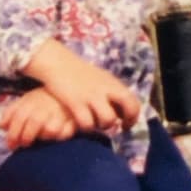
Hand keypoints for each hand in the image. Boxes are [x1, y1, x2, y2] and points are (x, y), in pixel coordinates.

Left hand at [0, 88, 77, 148]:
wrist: (69, 89)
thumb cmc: (45, 98)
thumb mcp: (27, 100)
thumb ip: (12, 111)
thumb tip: (2, 126)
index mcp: (33, 100)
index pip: (20, 115)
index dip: (13, 132)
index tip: (10, 144)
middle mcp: (46, 105)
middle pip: (34, 122)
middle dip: (26, 137)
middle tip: (23, 145)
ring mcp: (61, 113)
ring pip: (50, 129)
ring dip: (43, 137)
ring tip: (40, 140)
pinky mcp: (74, 121)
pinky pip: (65, 133)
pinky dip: (59, 137)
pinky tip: (55, 137)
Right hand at [25, 40, 141, 132]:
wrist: (58, 63)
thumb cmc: (79, 73)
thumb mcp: (100, 79)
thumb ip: (111, 92)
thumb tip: (121, 111)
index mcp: (112, 83)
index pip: (133, 100)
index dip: (133, 116)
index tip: (126, 124)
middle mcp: (105, 89)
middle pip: (129, 107)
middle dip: (127, 120)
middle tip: (119, 127)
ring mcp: (91, 96)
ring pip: (108, 120)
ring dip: (103, 125)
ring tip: (95, 122)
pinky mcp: (76, 103)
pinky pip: (87, 124)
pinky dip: (86, 127)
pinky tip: (81, 122)